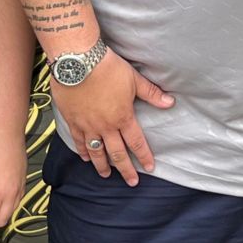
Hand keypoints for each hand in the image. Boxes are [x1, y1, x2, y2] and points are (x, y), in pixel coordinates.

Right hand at [50, 51, 174, 185]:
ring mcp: (88, 125)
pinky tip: (85, 158)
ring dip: (102, 165)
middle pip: (117, 153)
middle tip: (131, 182)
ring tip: (105, 175)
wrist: (78, 61)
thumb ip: (151, 94)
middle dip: (125, 169)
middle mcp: (106, 126)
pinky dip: (83, 151)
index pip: (136, 142)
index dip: (144, 156)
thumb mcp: (134, 79)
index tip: (149, 167)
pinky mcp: (73, 120)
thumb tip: (170, 103)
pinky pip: (79, 141)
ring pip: (96, 151)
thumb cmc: (108, 68)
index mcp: (123, 117)